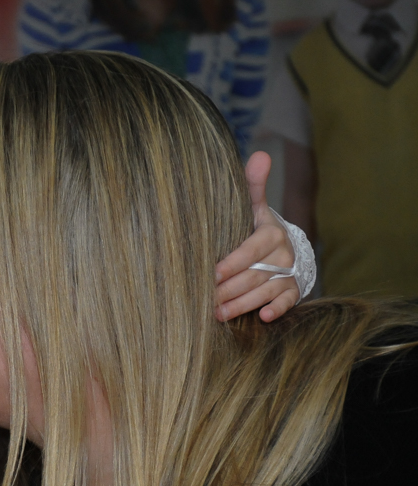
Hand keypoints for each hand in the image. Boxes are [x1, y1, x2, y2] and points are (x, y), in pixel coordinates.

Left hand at [214, 152, 300, 322]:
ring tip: (218, 314)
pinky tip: (263, 318)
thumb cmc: (257, 226)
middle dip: (229, 288)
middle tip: (205, 300)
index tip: (211, 274)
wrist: (282, 246)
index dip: (232, 263)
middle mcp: (282, 254)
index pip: (251, 249)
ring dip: (242, 303)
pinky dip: (277, 309)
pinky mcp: (292, 291)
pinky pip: (288, 302)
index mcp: (271, 233)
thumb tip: (260, 155)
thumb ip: (252, 185)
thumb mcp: (253, 206)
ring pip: (265, 290)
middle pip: (254, 274)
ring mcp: (288, 274)